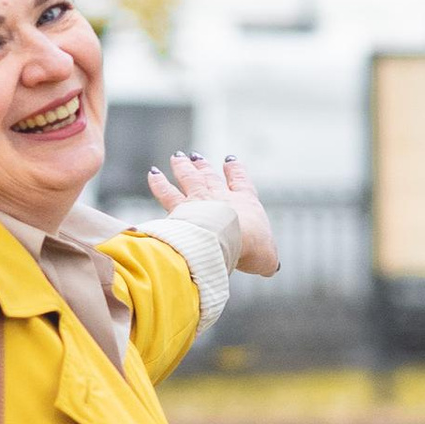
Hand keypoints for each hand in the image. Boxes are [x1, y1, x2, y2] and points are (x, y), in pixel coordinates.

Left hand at [149, 147, 279, 280]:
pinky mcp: (179, 211)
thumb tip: (271, 267)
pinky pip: (167, 193)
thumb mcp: (266, 257)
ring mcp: (198, 201)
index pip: (241, 182)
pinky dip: (159, 183)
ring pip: (189, 179)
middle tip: (196, 156)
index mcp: (245, 203)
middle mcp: (220, 197)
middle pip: (210, 177)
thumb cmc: (250, 247)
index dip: (236, 171)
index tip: (230, 160)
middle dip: (204, 166)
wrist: (225, 241)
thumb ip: (267, 259)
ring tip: (177, 157)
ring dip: (182, 167)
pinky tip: (153, 174)